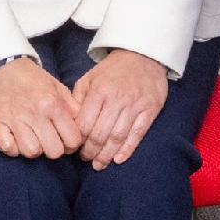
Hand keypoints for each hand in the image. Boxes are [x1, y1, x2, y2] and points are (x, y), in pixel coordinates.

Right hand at [0, 57, 84, 160]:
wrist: (0, 65)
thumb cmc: (30, 77)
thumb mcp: (55, 86)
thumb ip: (71, 106)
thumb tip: (81, 125)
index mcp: (52, 103)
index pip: (73, 140)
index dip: (72, 144)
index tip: (66, 140)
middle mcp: (35, 113)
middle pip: (54, 152)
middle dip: (54, 149)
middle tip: (49, 140)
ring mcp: (15, 119)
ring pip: (31, 152)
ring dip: (33, 149)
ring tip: (32, 138)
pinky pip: (8, 148)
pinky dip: (12, 148)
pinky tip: (15, 138)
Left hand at [69, 48, 172, 166]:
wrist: (143, 56)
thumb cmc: (112, 71)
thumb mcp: (90, 77)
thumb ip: (78, 98)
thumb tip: (69, 121)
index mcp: (99, 91)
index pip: (84, 123)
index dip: (77, 139)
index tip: (73, 147)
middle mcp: (117, 99)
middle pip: (100, 133)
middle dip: (90, 151)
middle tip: (85, 159)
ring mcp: (135, 105)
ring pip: (118, 136)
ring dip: (107, 154)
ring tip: (99, 164)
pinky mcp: (150, 109)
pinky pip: (138, 134)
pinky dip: (128, 149)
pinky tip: (118, 159)